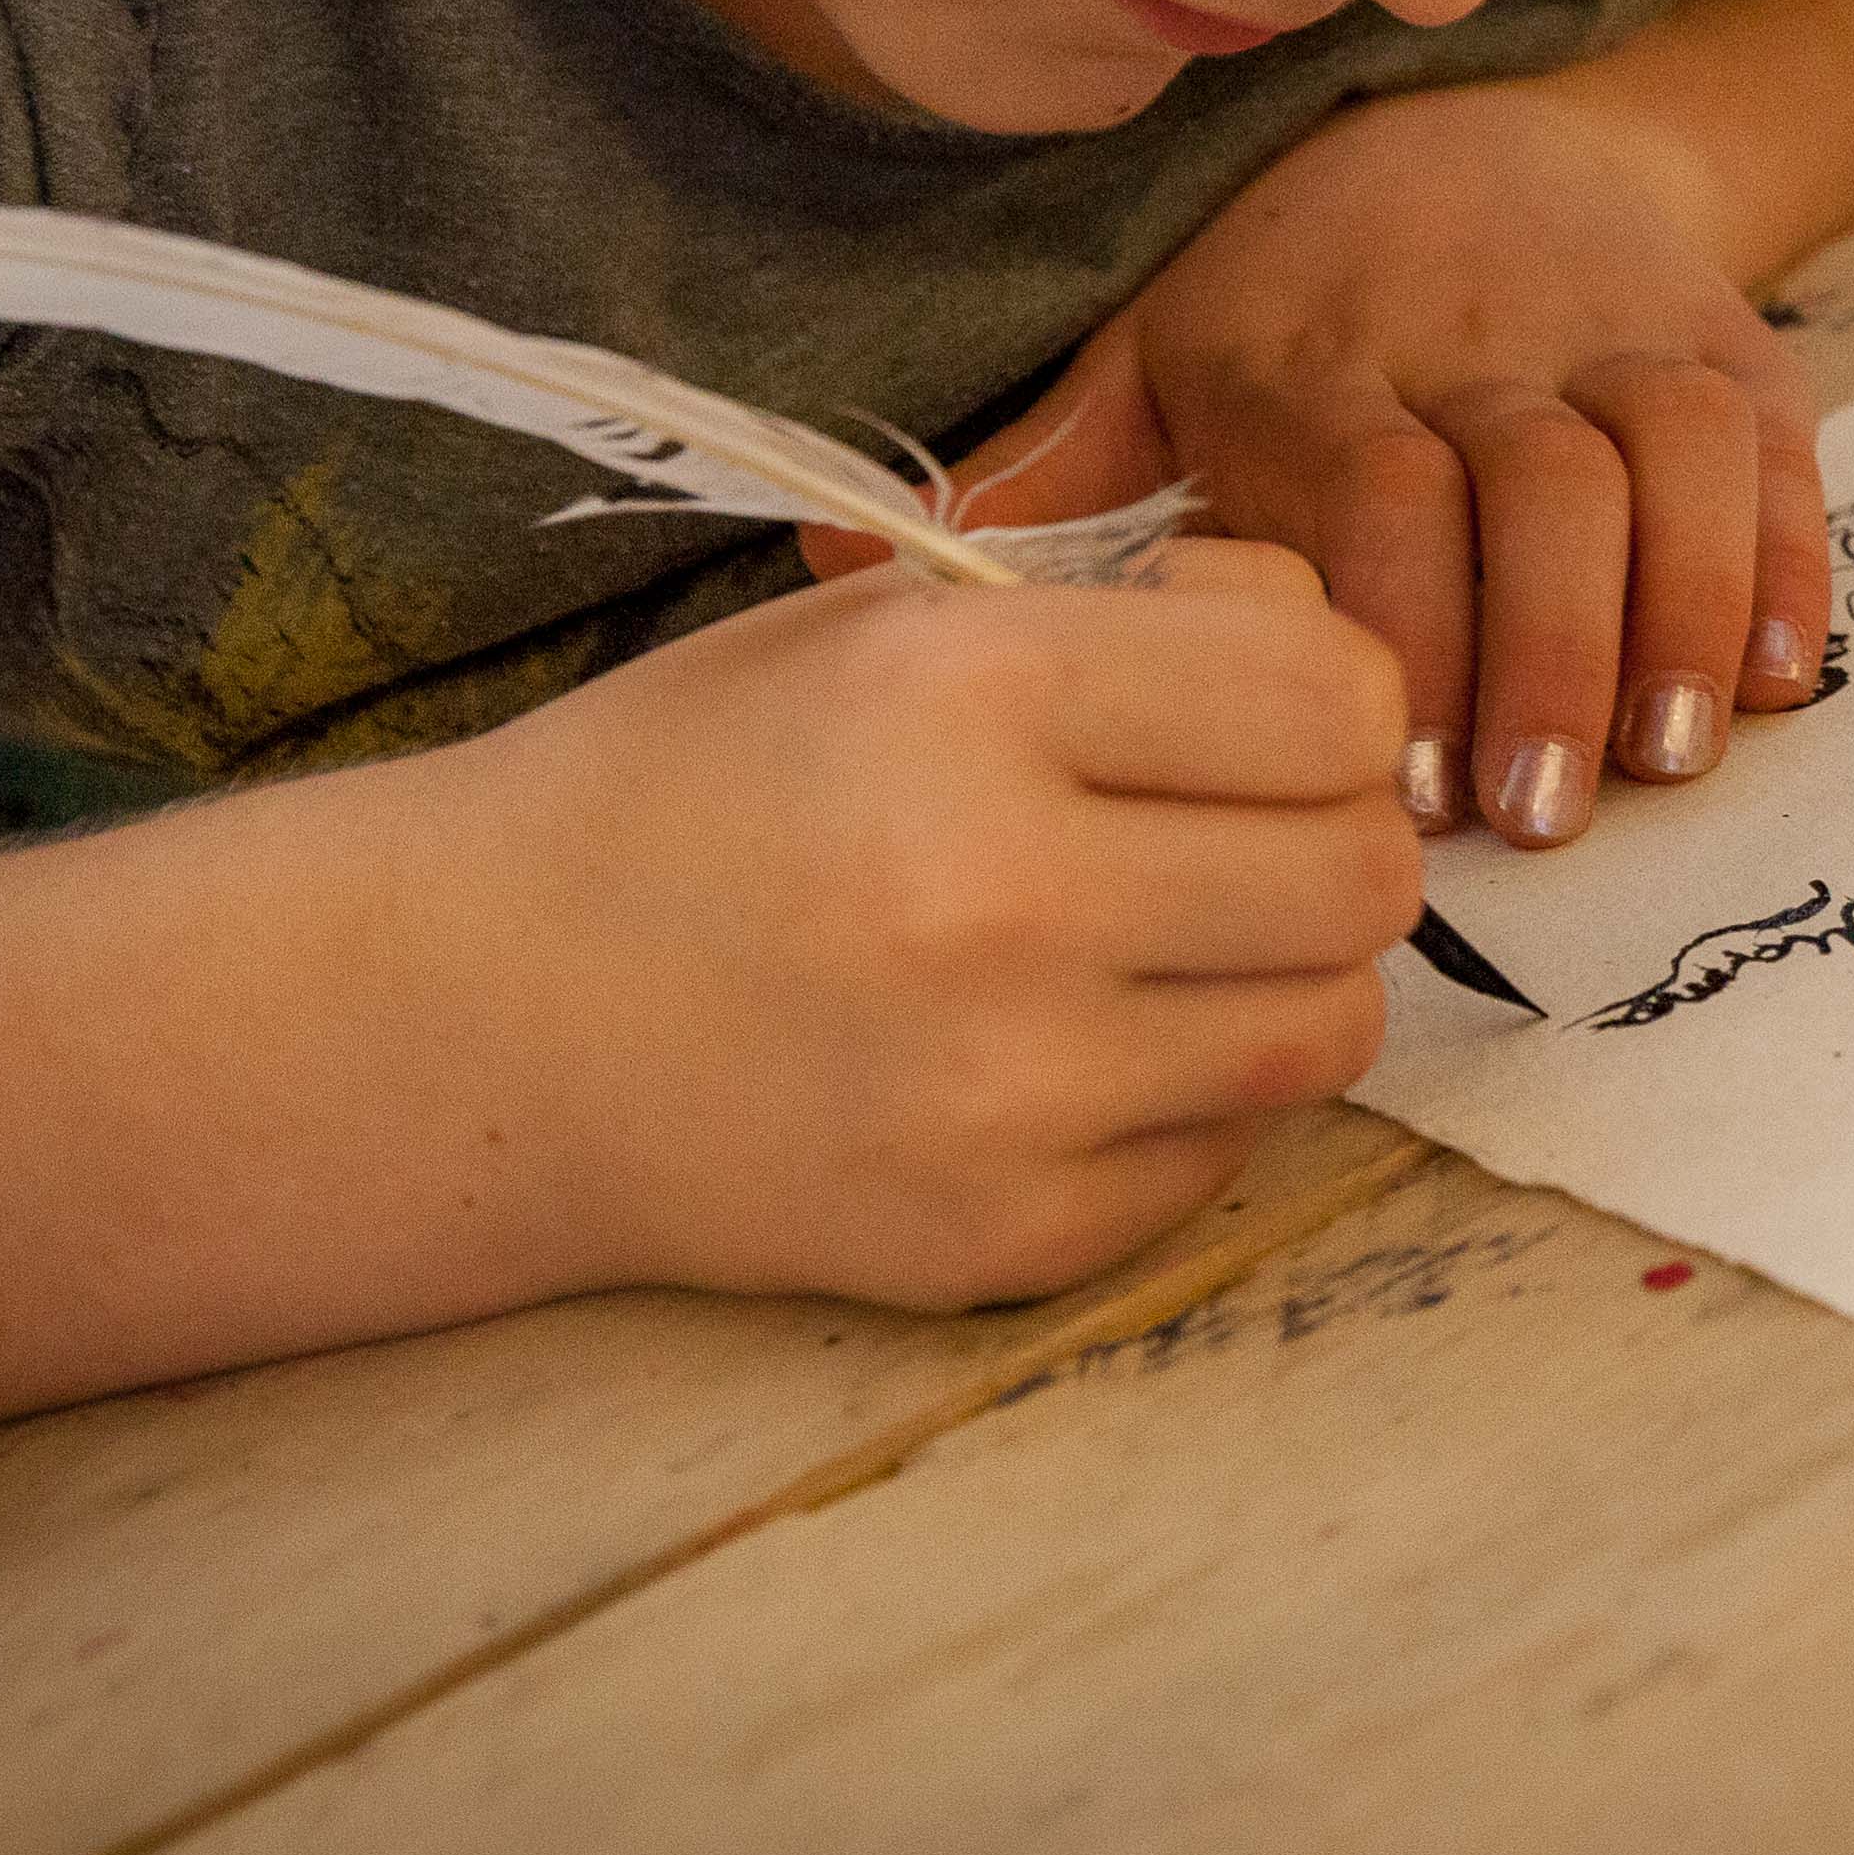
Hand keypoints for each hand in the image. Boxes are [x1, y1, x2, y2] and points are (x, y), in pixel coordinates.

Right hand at [468, 540, 1418, 1309]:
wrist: (489, 1017)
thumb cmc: (703, 782)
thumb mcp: (890, 622)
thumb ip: (1139, 619)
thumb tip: (1344, 664)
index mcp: (970, 696)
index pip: (1338, 701)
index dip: (1327, 696)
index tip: (1254, 709)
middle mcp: (1000, 895)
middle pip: (1364, 873)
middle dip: (1326, 834)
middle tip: (1229, 831)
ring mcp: (1008, 1091)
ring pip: (1333, 1026)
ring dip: (1284, 973)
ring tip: (1170, 939)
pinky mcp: (1005, 1235)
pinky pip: (1229, 1151)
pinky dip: (1190, 1094)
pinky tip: (1071, 1047)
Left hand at [832, 78, 1830, 851]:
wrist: (1488, 127)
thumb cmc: (1293, 295)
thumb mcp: (1154, 352)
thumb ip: (1041, 473)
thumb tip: (821, 554)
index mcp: (1316, 349)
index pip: (1372, 488)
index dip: (1397, 629)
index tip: (1393, 783)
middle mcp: (1473, 328)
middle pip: (1533, 481)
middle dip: (1544, 650)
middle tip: (1538, 817)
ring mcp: (1612, 328)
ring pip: (1670, 458)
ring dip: (1680, 610)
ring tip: (1673, 759)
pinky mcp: (1725, 337)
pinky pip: (1776, 442)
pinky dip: (1789, 556)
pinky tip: (1784, 679)